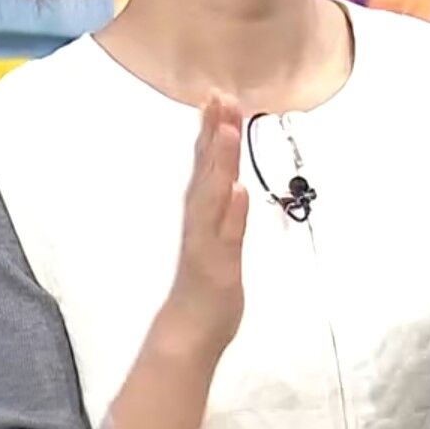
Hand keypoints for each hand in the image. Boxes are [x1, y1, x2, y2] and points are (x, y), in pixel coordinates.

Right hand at [160, 97, 250, 358]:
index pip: (208, 163)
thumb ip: (225, 213)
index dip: (214, 130)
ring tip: (226, 130)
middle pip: (208, 170)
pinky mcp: (215, 266)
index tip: (219, 96)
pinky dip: (232, 214)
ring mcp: (206, 242)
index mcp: (204, 212)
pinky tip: (239, 190)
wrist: (190, 333)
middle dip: (214, 133)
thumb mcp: (219, 241)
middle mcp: (201, 220)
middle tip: (219, 95)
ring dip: (220, 164)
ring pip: (213, 196)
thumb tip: (235, 183)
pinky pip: (225, 237)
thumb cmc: (206, 285)